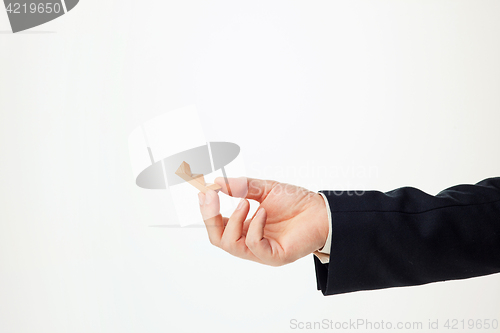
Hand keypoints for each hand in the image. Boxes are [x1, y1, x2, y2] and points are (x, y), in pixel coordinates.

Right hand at [198, 177, 328, 265]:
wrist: (322, 211)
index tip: (204, 191)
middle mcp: (250, 241)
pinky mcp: (274, 256)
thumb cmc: (296, 202)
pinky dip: (254, 226)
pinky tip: (263, 212)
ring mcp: (261, 251)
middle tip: (211, 196)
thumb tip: (216, 182)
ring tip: (246, 202)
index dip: (208, 210)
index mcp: (245, 227)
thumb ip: (241, 187)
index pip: (218, 225)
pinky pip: (253, 245)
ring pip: (231, 244)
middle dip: (210, 217)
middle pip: (217, 238)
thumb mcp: (264, 189)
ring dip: (234, 220)